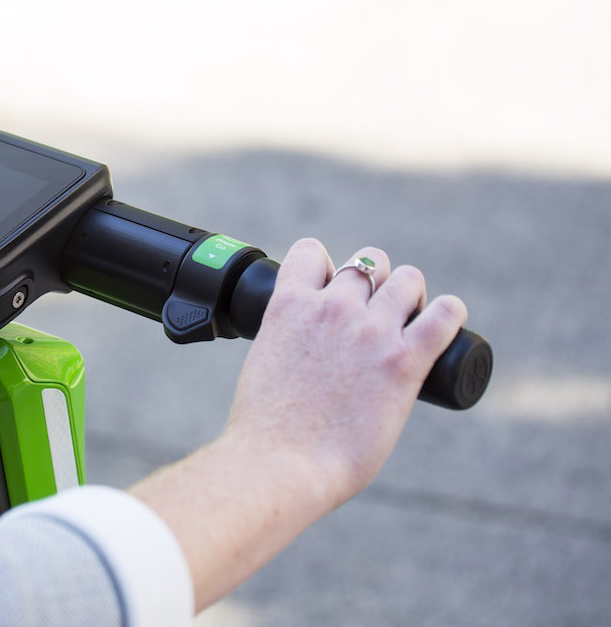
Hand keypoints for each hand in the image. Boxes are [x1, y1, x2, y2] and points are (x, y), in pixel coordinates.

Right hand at [224, 237, 468, 504]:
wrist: (281, 464)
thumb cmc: (266, 430)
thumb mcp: (265, 362)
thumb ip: (287, 343)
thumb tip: (305, 355)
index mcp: (290, 305)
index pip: (313, 252)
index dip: (327, 270)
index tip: (332, 293)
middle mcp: (332, 307)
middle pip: (369, 263)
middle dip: (375, 284)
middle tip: (379, 315)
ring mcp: (370, 331)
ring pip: (408, 279)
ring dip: (411, 295)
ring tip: (411, 321)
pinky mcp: (403, 361)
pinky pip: (446, 314)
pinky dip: (450, 313)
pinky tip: (447, 322)